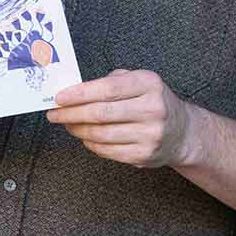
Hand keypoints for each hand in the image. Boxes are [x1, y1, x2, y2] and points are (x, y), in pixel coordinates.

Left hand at [47, 69, 196, 168]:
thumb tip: (73, 90)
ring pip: (101, 134)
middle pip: (100, 113)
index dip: (78, 94)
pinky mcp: (145, 154)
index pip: (107, 89)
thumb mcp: (137, 81)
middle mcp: (153, 109)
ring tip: (68, 124)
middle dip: (71, 114)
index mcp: (149, 84)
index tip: (59, 97)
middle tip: (54, 114)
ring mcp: (150, 134)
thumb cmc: (151, 101)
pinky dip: (90, 144)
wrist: (182, 132)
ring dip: (77, 130)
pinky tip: (85, 137)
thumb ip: (109, 81)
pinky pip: (107, 150)